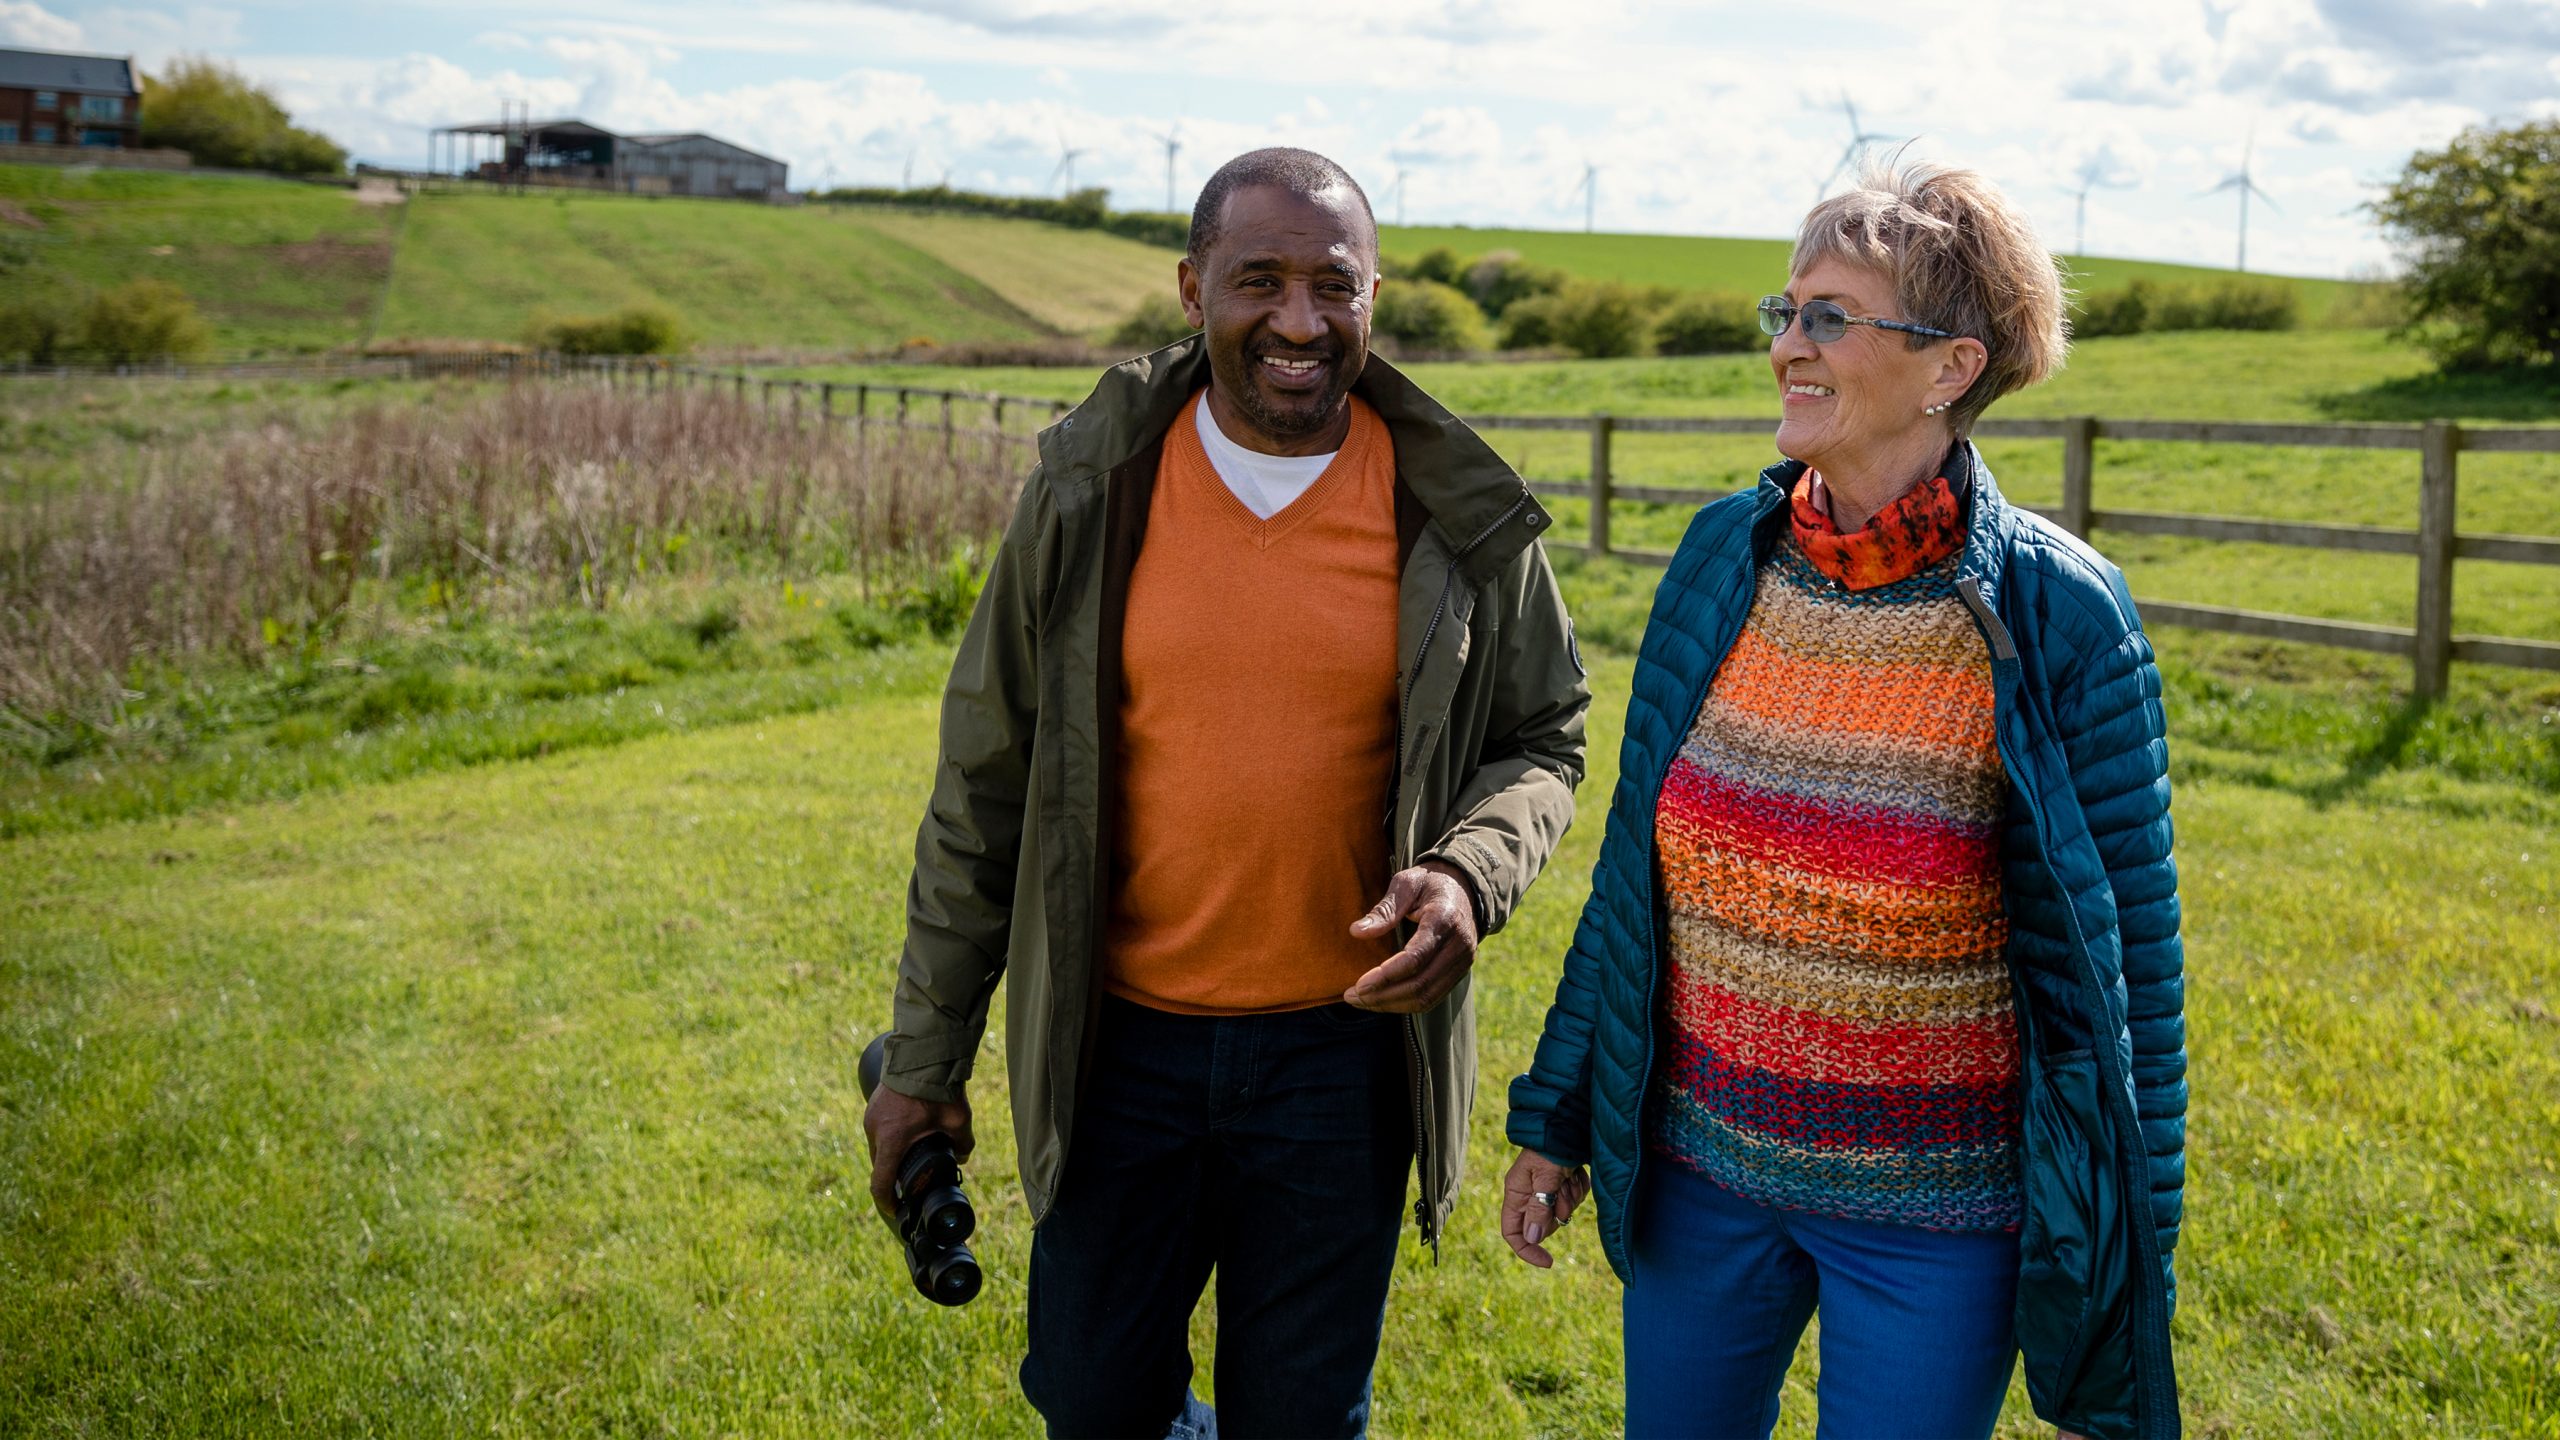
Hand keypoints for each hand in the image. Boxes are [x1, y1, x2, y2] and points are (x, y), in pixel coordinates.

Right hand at [863, 1083, 973, 1225]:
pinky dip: (889, 1136)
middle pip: (880, 1165)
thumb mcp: (958, 1121)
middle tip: (911, 1180)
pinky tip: (907, 1132)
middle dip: (893, 1176)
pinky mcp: (874, 1104)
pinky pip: (879, 1129)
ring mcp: (871, 1115)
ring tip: (912, 1153)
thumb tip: (963, 1157)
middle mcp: (876, 1130)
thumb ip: (963, 1144)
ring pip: (878, 1146)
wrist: (923, 1054)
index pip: (880, 1183)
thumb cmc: (939, 1088)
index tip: (895, 1209)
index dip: (886, 1202)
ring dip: (891, 1154)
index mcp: (891, 1141)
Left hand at [1344, 862, 1480, 1012]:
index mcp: (1444, 919)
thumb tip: (1356, 932)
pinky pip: (1433, 998)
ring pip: (1427, 998)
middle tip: (1352, 996)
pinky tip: (1382, 1000)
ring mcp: (1462, 962)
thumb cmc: (1430, 882)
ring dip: (1392, 1005)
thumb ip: (1384, 909)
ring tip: (1362, 1001)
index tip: (1359, 985)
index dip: (1386, 976)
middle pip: (1420, 984)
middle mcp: (1459, 945)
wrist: (1467, 888)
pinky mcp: (1459, 972)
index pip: (1416, 957)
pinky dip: (1406, 1004)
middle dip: (1383, 996)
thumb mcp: (1406, 884)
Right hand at [1499, 1147, 1589, 1267]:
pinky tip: (1576, 1171)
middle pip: (1543, 1224)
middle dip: (1558, 1213)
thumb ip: (1538, 1208)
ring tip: (1570, 1175)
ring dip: (1570, 1196)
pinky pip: (1574, 1198)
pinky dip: (1578, 1188)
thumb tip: (1533, 1239)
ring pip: (1562, 1212)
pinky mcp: (1563, 1183)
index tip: (1548, 1262)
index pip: (1513, 1232)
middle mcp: (1530, 1193)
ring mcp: (1547, 1189)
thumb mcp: (1544, 1179)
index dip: (1528, 1250)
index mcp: (1516, 1193)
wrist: (1568, 1124)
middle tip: (1563, 1191)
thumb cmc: (1551, 1148)